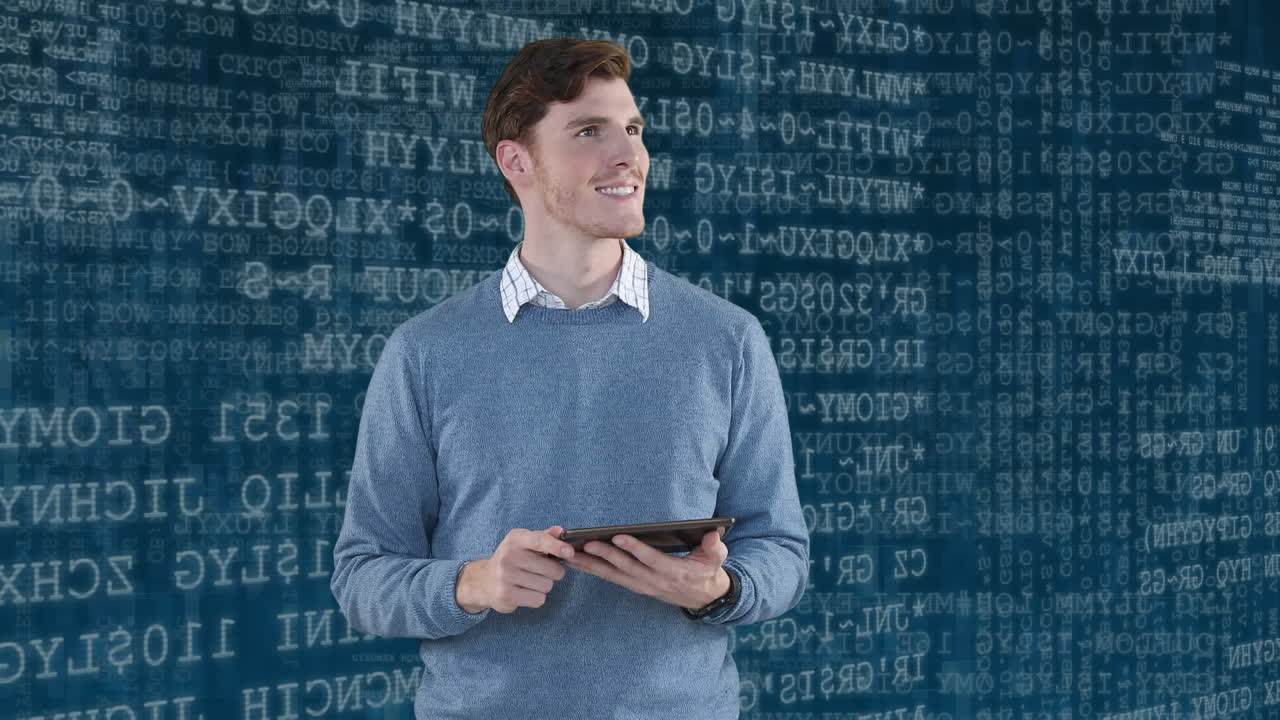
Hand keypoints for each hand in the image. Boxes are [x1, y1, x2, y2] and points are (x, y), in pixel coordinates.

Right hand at [456, 525, 575, 613]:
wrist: (484, 581)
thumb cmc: (511, 559)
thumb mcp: (523, 543)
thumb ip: (543, 537)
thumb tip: (561, 531)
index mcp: (515, 539)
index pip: (539, 540)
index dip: (557, 546)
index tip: (570, 552)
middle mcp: (508, 556)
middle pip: (551, 569)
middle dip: (554, 573)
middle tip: (542, 571)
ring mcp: (505, 576)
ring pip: (546, 586)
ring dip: (544, 586)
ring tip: (530, 581)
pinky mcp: (506, 595)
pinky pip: (538, 599)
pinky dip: (536, 598)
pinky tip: (525, 592)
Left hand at [565, 529, 730, 609]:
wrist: (705, 598)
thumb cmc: (708, 572)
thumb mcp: (716, 559)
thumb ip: (715, 548)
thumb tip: (713, 536)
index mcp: (674, 573)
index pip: (651, 560)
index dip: (635, 549)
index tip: (618, 537)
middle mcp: (655, 582)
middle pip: (627, 568)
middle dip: (606, 555)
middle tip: (587, 543)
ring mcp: (644, 587)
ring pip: (615, 576)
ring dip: (593, 566)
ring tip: (573, 555)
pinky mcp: (637, 587)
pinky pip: (613, 579)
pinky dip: (595, 571)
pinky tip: (579, 563)